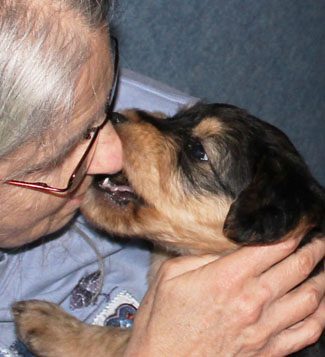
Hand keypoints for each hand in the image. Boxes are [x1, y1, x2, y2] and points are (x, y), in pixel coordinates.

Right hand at [125, 234, 324, 355]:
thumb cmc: (162, 320)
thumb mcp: (169, 276)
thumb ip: (202, 257)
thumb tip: (227, 251)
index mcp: (227, 277)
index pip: (272, 246)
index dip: (291, 231)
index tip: (299, 222)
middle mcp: (252, 300)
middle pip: (296, 266)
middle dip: (313, 248)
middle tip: (320, 238)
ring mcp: (264, 328)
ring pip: (309, 297)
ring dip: (322, 277)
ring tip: (324, 264)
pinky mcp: (268, 351)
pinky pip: (308, 332)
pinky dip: (321, 315)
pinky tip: (322, 303)